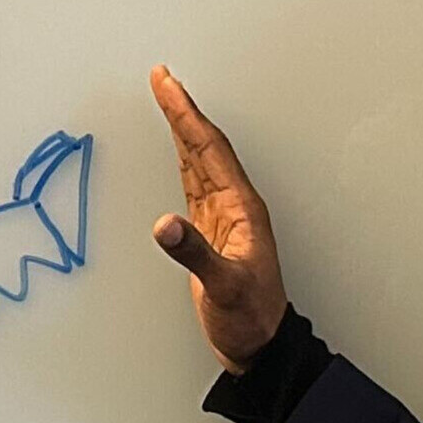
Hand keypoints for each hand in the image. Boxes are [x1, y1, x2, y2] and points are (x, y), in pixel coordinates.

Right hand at [149, 65, 287, 371]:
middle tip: (162, 77)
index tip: (167, 84)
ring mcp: (224, 217)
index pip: (209, 148)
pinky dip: (182, 158)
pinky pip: (194, 182)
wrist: (260, 345)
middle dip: (182, 109)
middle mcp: (234, 206)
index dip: (186, 114)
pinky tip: (176, 149)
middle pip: (205, 144)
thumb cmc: (251, 318)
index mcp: (242, 208)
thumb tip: (166, 225)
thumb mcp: (224, 287)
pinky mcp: (212, 232)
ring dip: (182, 128)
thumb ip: (195, 255)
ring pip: (199, 160)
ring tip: (167, 98)